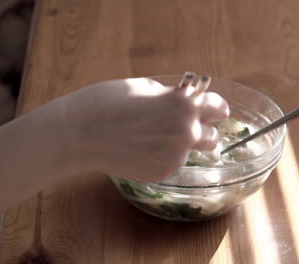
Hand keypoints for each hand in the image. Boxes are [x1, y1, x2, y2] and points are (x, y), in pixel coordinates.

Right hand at [63, 78, 228, 181]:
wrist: (79, 134)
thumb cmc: (107, 102)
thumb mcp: (144, 87)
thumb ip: (171, 96)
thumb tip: (183, 100)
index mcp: (185, 105)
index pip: (219, 107)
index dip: (214, 107)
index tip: (211, 109)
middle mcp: (186, 132)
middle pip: (213, 136)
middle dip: (202, 129)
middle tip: (182, 125)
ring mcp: (175, 157)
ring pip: (189, 151)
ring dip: (179, 144)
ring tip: (150, 137)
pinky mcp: (161, 173)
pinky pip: (170, 163)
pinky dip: (161, 157)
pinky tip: (139, 149)